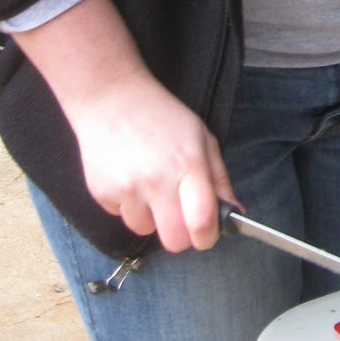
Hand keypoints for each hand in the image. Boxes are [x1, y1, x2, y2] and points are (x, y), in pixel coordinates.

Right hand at [12, 0, 235, 250]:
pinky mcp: (103, 193)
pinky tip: (129, 177)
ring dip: (151, 218)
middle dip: (181, 236)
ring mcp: (128, 189)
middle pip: (174, 242)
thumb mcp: (201, 137)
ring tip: (149, 185)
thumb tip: (236, 213)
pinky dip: (128, 205)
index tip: (207, 234)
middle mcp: (158, 181)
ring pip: (145, 231)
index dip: (208, 237)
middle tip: (179, 216)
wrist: (112, 98)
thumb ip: (220, 178)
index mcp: (189, 165)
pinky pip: (121, 217)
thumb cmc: (162, 116)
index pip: (203, 222)